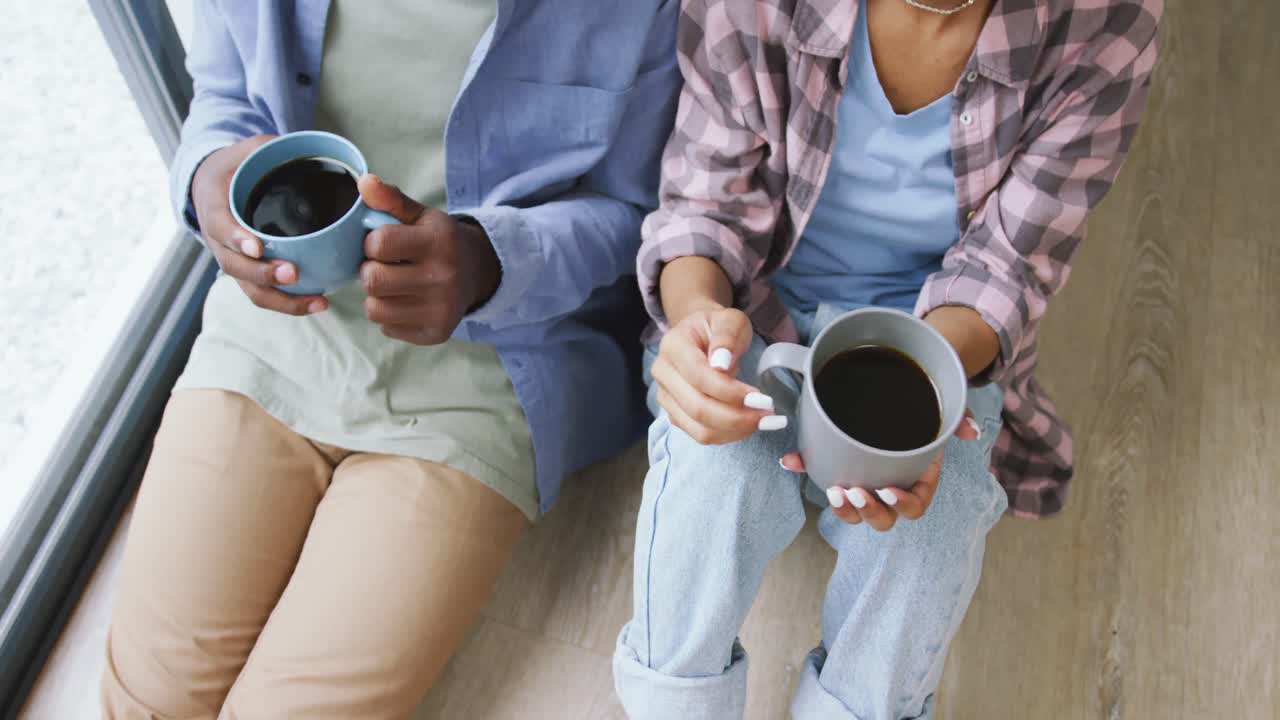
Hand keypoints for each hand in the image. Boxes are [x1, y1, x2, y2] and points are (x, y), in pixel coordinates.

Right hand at [191, 133, 329, 315]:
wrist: (216, 183)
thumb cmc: (239, 164)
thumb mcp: (251, 148)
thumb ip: (273, 148)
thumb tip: (315, 151)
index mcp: (213, 203)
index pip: (218, 225)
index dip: (235, 237)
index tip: (256, 246)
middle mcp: (218, 239)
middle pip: (233, 265)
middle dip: (262, 274)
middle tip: (292, 274)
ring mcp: (232, 259)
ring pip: (249, 288)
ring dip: (282, 300)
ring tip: (317, 302)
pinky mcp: (249, 272)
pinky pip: (264, 293)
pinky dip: (289, 302)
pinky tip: (318, 303)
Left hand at [357, 175, 500, 343]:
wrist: (478, 273)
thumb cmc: (441, 241)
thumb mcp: (421, 216)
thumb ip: (390, 199)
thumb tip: (363, 182)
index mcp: (438, 242)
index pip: (378, 244)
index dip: (372, 243)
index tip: (384, 243)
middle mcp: (443, 278)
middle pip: (372, 281)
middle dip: (371, 271)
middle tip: (385, 267)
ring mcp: (441, 310)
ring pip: (374, 309)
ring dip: (377, 296)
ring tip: (395, 285)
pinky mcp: (436, 333)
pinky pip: (387, 328)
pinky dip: (389, 316)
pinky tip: (407, 302)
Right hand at [652, 304, 784, 444]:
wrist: (700, 336)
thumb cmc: (717, 327)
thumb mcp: (730, 320)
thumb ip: (726, 337)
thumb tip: (721, 366)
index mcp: (673, 345)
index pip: (699, 376)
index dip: (730, 391)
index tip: (762, 398)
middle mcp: (663, 373)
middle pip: (697, 408)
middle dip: (737, 417)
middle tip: (769, 415)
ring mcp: (666, 397)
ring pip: (699, 428)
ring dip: (735, 430)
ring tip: (762, 421)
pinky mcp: (675, 414)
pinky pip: (701, 435)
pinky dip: (728, 435)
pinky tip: (748, 424)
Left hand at [780, 410, 981, 529]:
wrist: (901, 387)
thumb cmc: (924, 408)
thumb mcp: (943, 410)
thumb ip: (957, 418)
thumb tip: (971, 429)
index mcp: (917, 480)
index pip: (914, 506)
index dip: (902, 506)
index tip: (888, 492)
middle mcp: (891, 486)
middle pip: (881, 517)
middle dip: (866, 511)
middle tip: (854, 493)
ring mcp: (865, 479)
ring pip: (853, 508)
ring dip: (841, 507)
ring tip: (833, 491)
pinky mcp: (840, 463)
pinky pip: (823, 473)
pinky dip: (806, 467)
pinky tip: (791, 460)